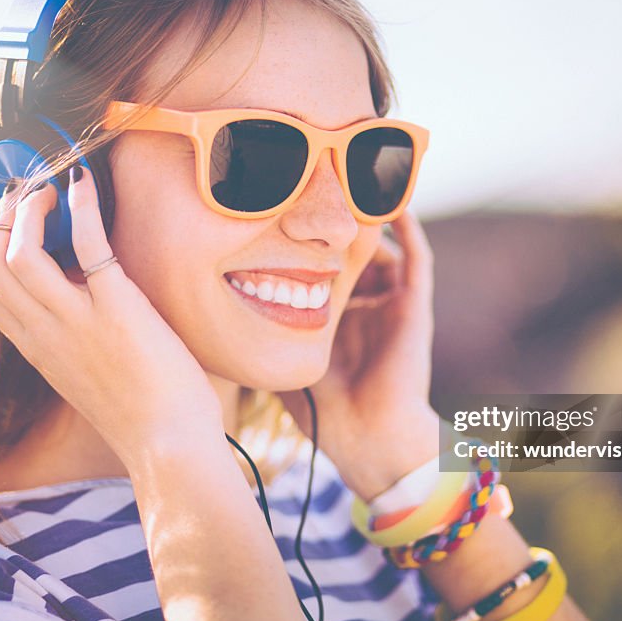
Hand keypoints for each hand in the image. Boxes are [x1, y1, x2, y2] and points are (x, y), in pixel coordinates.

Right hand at [0, 169, 221, 465]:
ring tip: (55, 188)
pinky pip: (88, 245)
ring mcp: (77, 320)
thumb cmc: (142, 412)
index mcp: (34, 345)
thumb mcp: (85, 371)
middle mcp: (44, 331)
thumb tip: (79, 289)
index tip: (15, 220)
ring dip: (33, 206)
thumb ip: (71, 333)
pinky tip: (86, 184)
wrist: (170, 448)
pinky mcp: (118, 310)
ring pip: (18, 251)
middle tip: (34, 195)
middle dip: (3, 216)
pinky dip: (82, 206)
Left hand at [279, 212, 440, 498]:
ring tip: (346, 184)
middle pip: (353, 248)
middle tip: (308, 187)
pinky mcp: (415, 304)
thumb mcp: (275, 356)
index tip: (275, 210)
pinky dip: (406, 226)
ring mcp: (392, 301)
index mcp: (337, 314)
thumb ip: (253, 329)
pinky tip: (386, 201)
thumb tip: (204, 305)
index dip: (304, 239)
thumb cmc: (320, 406)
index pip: (321, 264)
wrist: (367, 435)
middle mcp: (367, 302)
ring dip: (366, 217)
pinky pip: (417, 255)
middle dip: (333, 221)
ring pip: (384, 246)